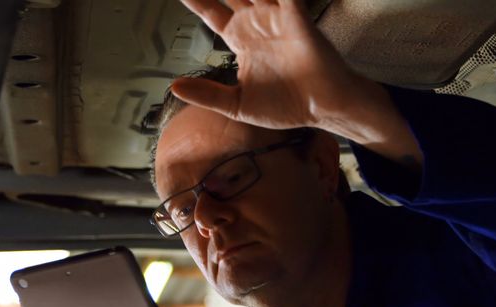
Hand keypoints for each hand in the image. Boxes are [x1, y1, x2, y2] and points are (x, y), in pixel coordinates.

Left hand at [173, 0, 370, 131]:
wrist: (322, 108)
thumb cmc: (287, 107)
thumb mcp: (237, 105)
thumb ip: (207, 94)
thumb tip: (173, 86)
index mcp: (242, 41)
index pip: (211, 13)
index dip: (195, 1)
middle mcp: (257, 24)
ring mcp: (276, 17)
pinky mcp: (296, 16)